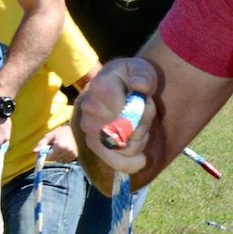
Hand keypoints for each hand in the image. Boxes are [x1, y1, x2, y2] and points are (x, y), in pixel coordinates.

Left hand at [42, 122, 78, 162]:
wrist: (75, 129)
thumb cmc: (60, 131)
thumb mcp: (49, 135)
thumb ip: (41, 143)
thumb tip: (34, 151)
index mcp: (60, 146)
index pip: (49, 157)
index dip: (47, 153)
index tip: (48, 148)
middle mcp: (67, 151)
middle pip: (54, 159)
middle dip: (52, 154)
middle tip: (54, 146)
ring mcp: (72, 154)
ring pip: (60, 160)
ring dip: (58, 156)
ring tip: (60, 148)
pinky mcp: (75, 156)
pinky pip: (65, 160)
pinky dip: (63, 157)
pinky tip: (65, 150)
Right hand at [75, 58, 158, 177]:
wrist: (119, 88)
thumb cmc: (131, 78)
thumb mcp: (141, 69)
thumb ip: (143, 75)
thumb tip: (140, 86)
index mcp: (99, 86)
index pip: (122, 108)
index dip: (141, 109)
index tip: (142, 98)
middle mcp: (89, 108)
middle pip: (126, 130)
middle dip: (143, 124)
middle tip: (142, 113)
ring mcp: (89, 129)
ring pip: (126, 147)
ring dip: (140, 140)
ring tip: (139, 127)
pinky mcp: (94, 145)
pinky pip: (116, 163)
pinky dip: (133, 163)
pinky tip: (142, 159)